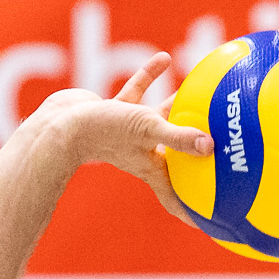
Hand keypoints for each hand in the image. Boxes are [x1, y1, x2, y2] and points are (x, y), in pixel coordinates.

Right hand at [38, 52, 210, 227]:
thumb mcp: (146, 131)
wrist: (59, 124)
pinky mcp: (113, 112)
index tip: (211, 221)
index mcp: (149, 167)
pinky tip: (164, 58)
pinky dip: (149, 76)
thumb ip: (178, 138)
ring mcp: (127, 132)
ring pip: (159, 119)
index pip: (173, 196)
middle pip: (174, 154)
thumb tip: (210, 147)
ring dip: (176, 107)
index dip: (190, 210)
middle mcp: (140, 152)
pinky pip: (137, 92)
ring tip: (197, 93)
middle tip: (219, 146)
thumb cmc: (103, 133)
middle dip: (194, 151)